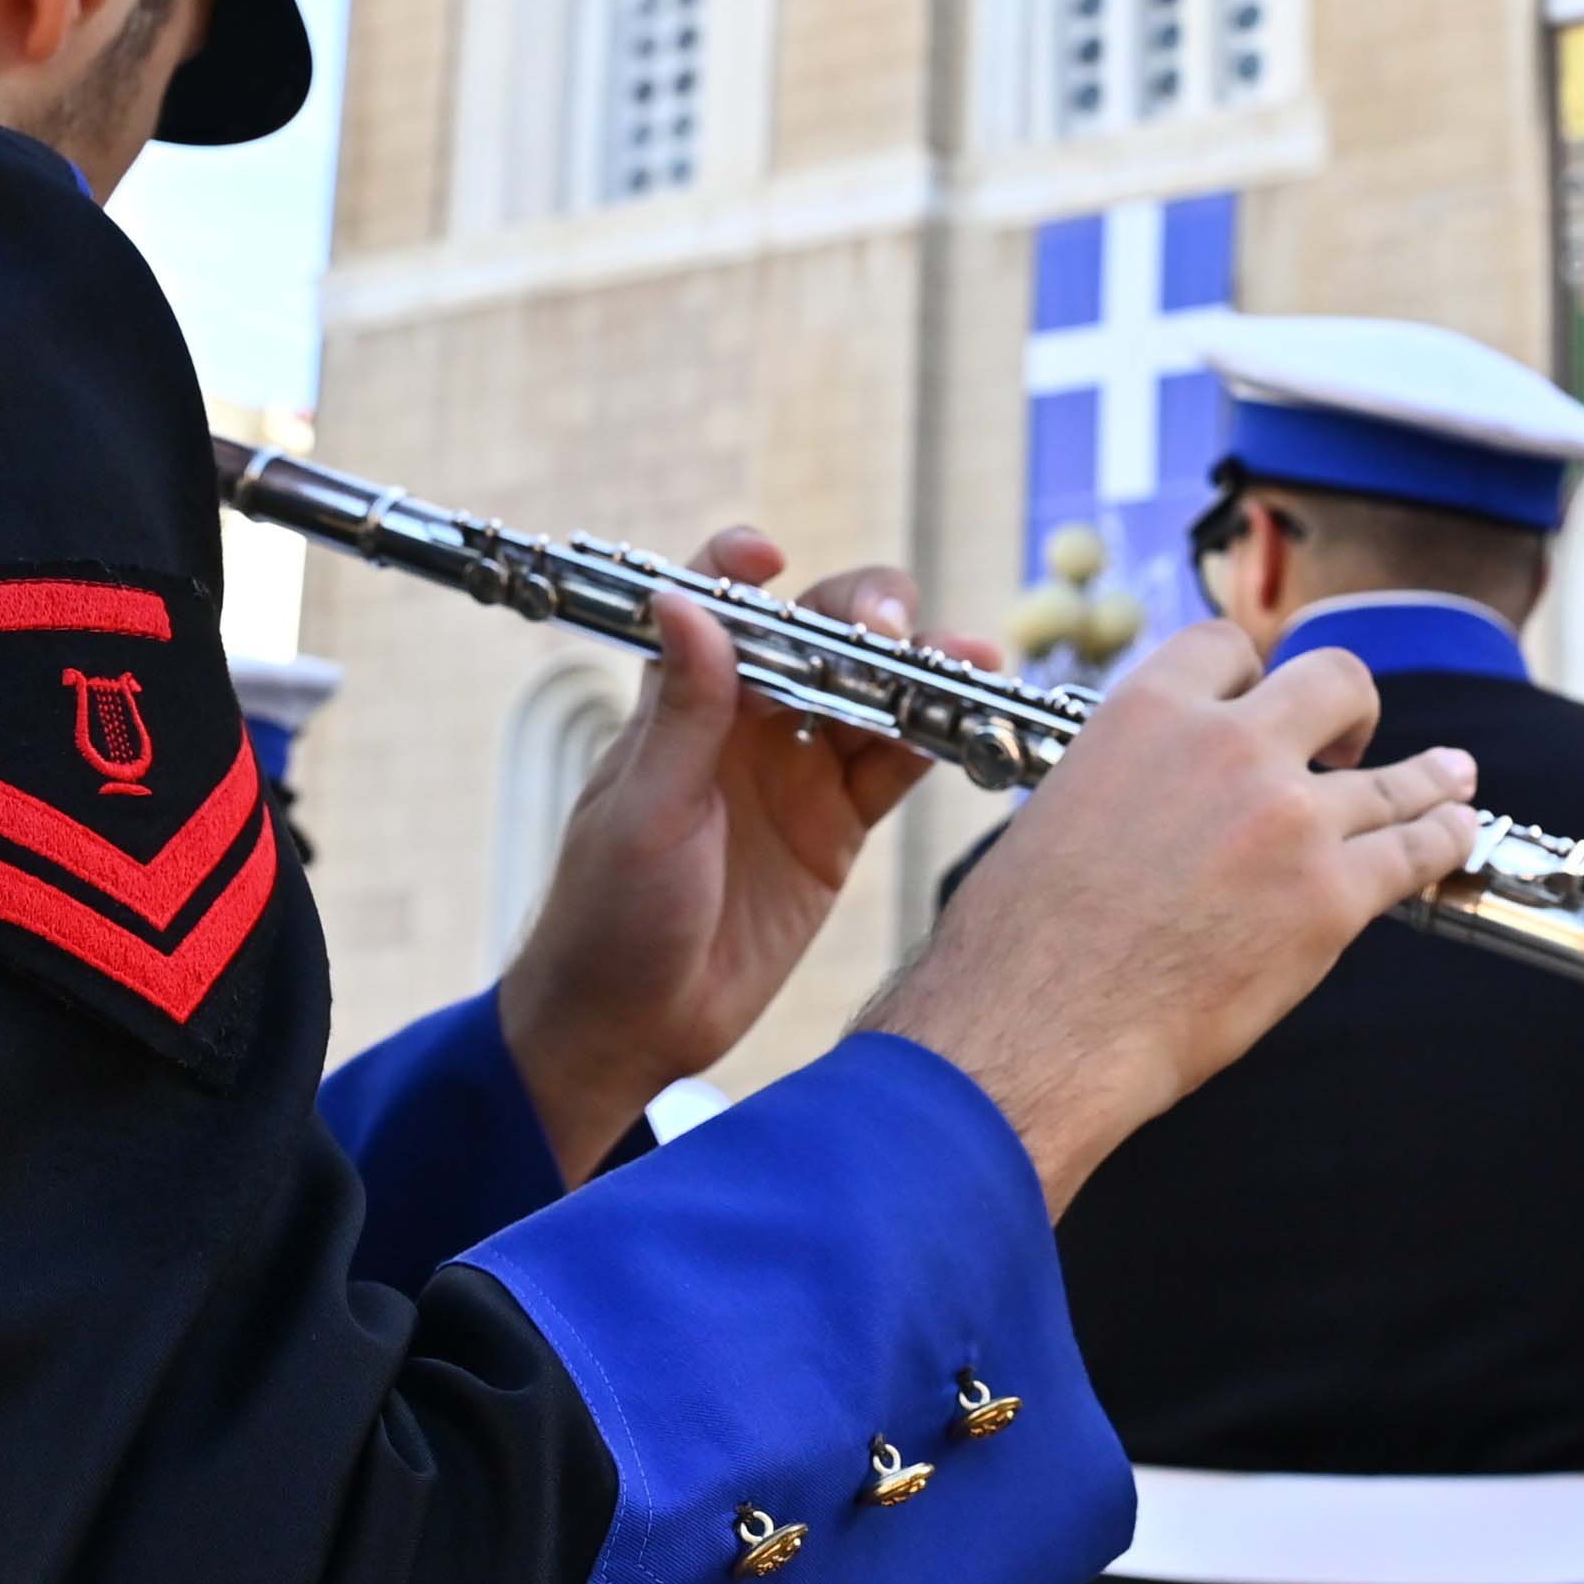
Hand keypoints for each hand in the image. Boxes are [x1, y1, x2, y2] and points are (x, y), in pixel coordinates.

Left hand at [497, 529, 970, 1179]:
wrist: (631, 1027)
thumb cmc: (610, 915)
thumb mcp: (645, 809)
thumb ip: (684, 710)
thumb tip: (685, 600)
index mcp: (682, 704)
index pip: (716, 606)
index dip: (743, 567)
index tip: (773, 557)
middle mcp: (745, 724)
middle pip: (819, 636)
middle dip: (865, 617)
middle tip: (893, 634)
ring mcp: (795, 774)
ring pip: (871, 695)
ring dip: (921, 672)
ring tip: (973, 664)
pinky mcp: (835, 830)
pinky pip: (893, 767)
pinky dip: (934, 740)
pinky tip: (971, 722)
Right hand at [867, 622, 1479, 1206]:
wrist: (1041, 1024)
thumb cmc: (1026, 941)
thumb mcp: (1062, 807)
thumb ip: (1126, 779)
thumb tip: (1150, 798)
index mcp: (1148, 712)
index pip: (1227, 646)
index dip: (1253, 674)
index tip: (1262, 701)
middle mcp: (1228, 746)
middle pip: (1333, 681)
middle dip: (1350, 708)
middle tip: (1348, 743)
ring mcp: (1290, 818)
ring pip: (1392, 777)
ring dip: (1430, 775)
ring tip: (1454, 776)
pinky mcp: (1331, 897)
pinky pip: (1415, 851)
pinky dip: (1443, 840)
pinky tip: (1454, 836)